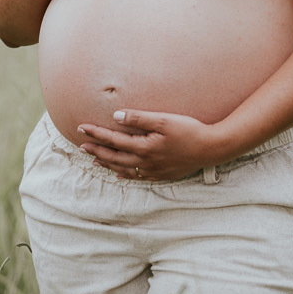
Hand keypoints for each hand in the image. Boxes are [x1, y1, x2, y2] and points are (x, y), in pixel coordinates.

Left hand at [77, 109, 220, 181]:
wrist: (211, 148)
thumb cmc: (189, 130)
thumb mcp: (164, 119)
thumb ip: (139, 118)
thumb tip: (116, 116)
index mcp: (144, 147)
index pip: (113, 140)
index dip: (96, 134)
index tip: (81, 128)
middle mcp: (146, 162)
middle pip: (114, 157)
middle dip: (96, 151)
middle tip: (81, 147)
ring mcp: (154, 171)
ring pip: (124, 169)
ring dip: (108, 164)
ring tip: (95, 160)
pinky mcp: (162, 175)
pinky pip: (137, 177)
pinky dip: (124, 175)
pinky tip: (119, 173)